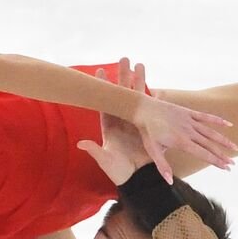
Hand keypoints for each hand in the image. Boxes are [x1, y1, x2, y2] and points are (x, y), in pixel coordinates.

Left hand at [77, 59, 154, 186]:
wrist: (138, 179)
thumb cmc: (120, 172)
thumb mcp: (106, 161)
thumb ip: (96, 151)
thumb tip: (81, 143)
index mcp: (110, 127)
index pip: (105, 102)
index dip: (102, 88)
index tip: (100, 70)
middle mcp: (122, 122)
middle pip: (121, 95)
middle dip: (122, 77)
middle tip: (124, 58)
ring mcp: (135, 124)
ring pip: (136, 99)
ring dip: (139, 83)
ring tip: (140, 64)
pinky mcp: (148, 129)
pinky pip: (150, 111)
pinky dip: (153, 99)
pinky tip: (156, 87)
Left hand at [122, 64, 235, 183]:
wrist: (143, 109)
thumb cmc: (147, 131)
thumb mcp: (153, 150)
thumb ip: (163, 166)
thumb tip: (170, 182)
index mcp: (181, 141)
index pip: (203, 154)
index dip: (216, 161)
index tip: (226, 168)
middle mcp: (189, 131)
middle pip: (209, 145)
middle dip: (222, 155)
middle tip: (232, 164)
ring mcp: (190, 121)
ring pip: (211, 132)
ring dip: (223, 140)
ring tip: (235, 148)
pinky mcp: (188, 112)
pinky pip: (206, 117)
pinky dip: (217, 120)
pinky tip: (229, 124)